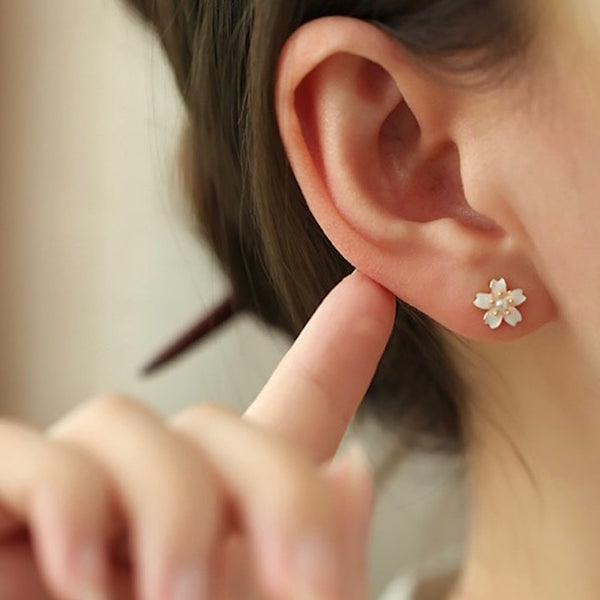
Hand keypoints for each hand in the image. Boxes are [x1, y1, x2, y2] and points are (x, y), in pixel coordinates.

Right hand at [0, 270, 394, 599]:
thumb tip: (357, 469)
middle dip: (272, 485)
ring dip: (167, 503)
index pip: (292, 412)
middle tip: (305, 584)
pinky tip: (91, 572)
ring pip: (121, 420)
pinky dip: (63, 499)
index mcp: (231, 523)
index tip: (375, 292)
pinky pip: (23, 451)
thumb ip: (326, 555)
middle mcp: (153, 497)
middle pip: (218, 421)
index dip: (335, 348)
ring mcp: (70, 501)